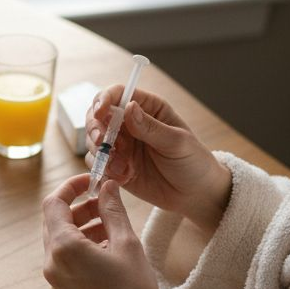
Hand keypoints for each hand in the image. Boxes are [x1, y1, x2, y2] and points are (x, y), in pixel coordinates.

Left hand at [41, 175, 165, 288]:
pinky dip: (81, 247)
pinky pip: (65, 260)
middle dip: (79, 208)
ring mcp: (55, 280)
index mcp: (64, 248)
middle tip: (105, 204)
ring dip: (82, 227)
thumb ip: (113, 210)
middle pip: (55, 221)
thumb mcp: (127, 244)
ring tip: (112, 228)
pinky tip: (107, 250)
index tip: (91, 182)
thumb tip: (106, 185)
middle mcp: (52, 263)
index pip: (53, 203)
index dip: (71, 187)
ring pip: (60, 241)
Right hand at [86, 86, 230, 231]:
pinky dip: (105, 170)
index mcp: (148, 108)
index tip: (100, 113)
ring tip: (124, 167)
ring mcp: (122, 145)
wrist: (195, 195)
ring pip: (94, 141)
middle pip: (98, 116)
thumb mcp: (177, 143)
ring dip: (102, 153)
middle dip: (96, 129)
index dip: (104, 100)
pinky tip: (126, 177)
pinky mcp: (116, 166)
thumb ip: (151, 127)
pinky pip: (98, 164)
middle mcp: (131, 123)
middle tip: (103, 143)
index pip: (118, 94)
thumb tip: (129, 107)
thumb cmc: (193, 162)